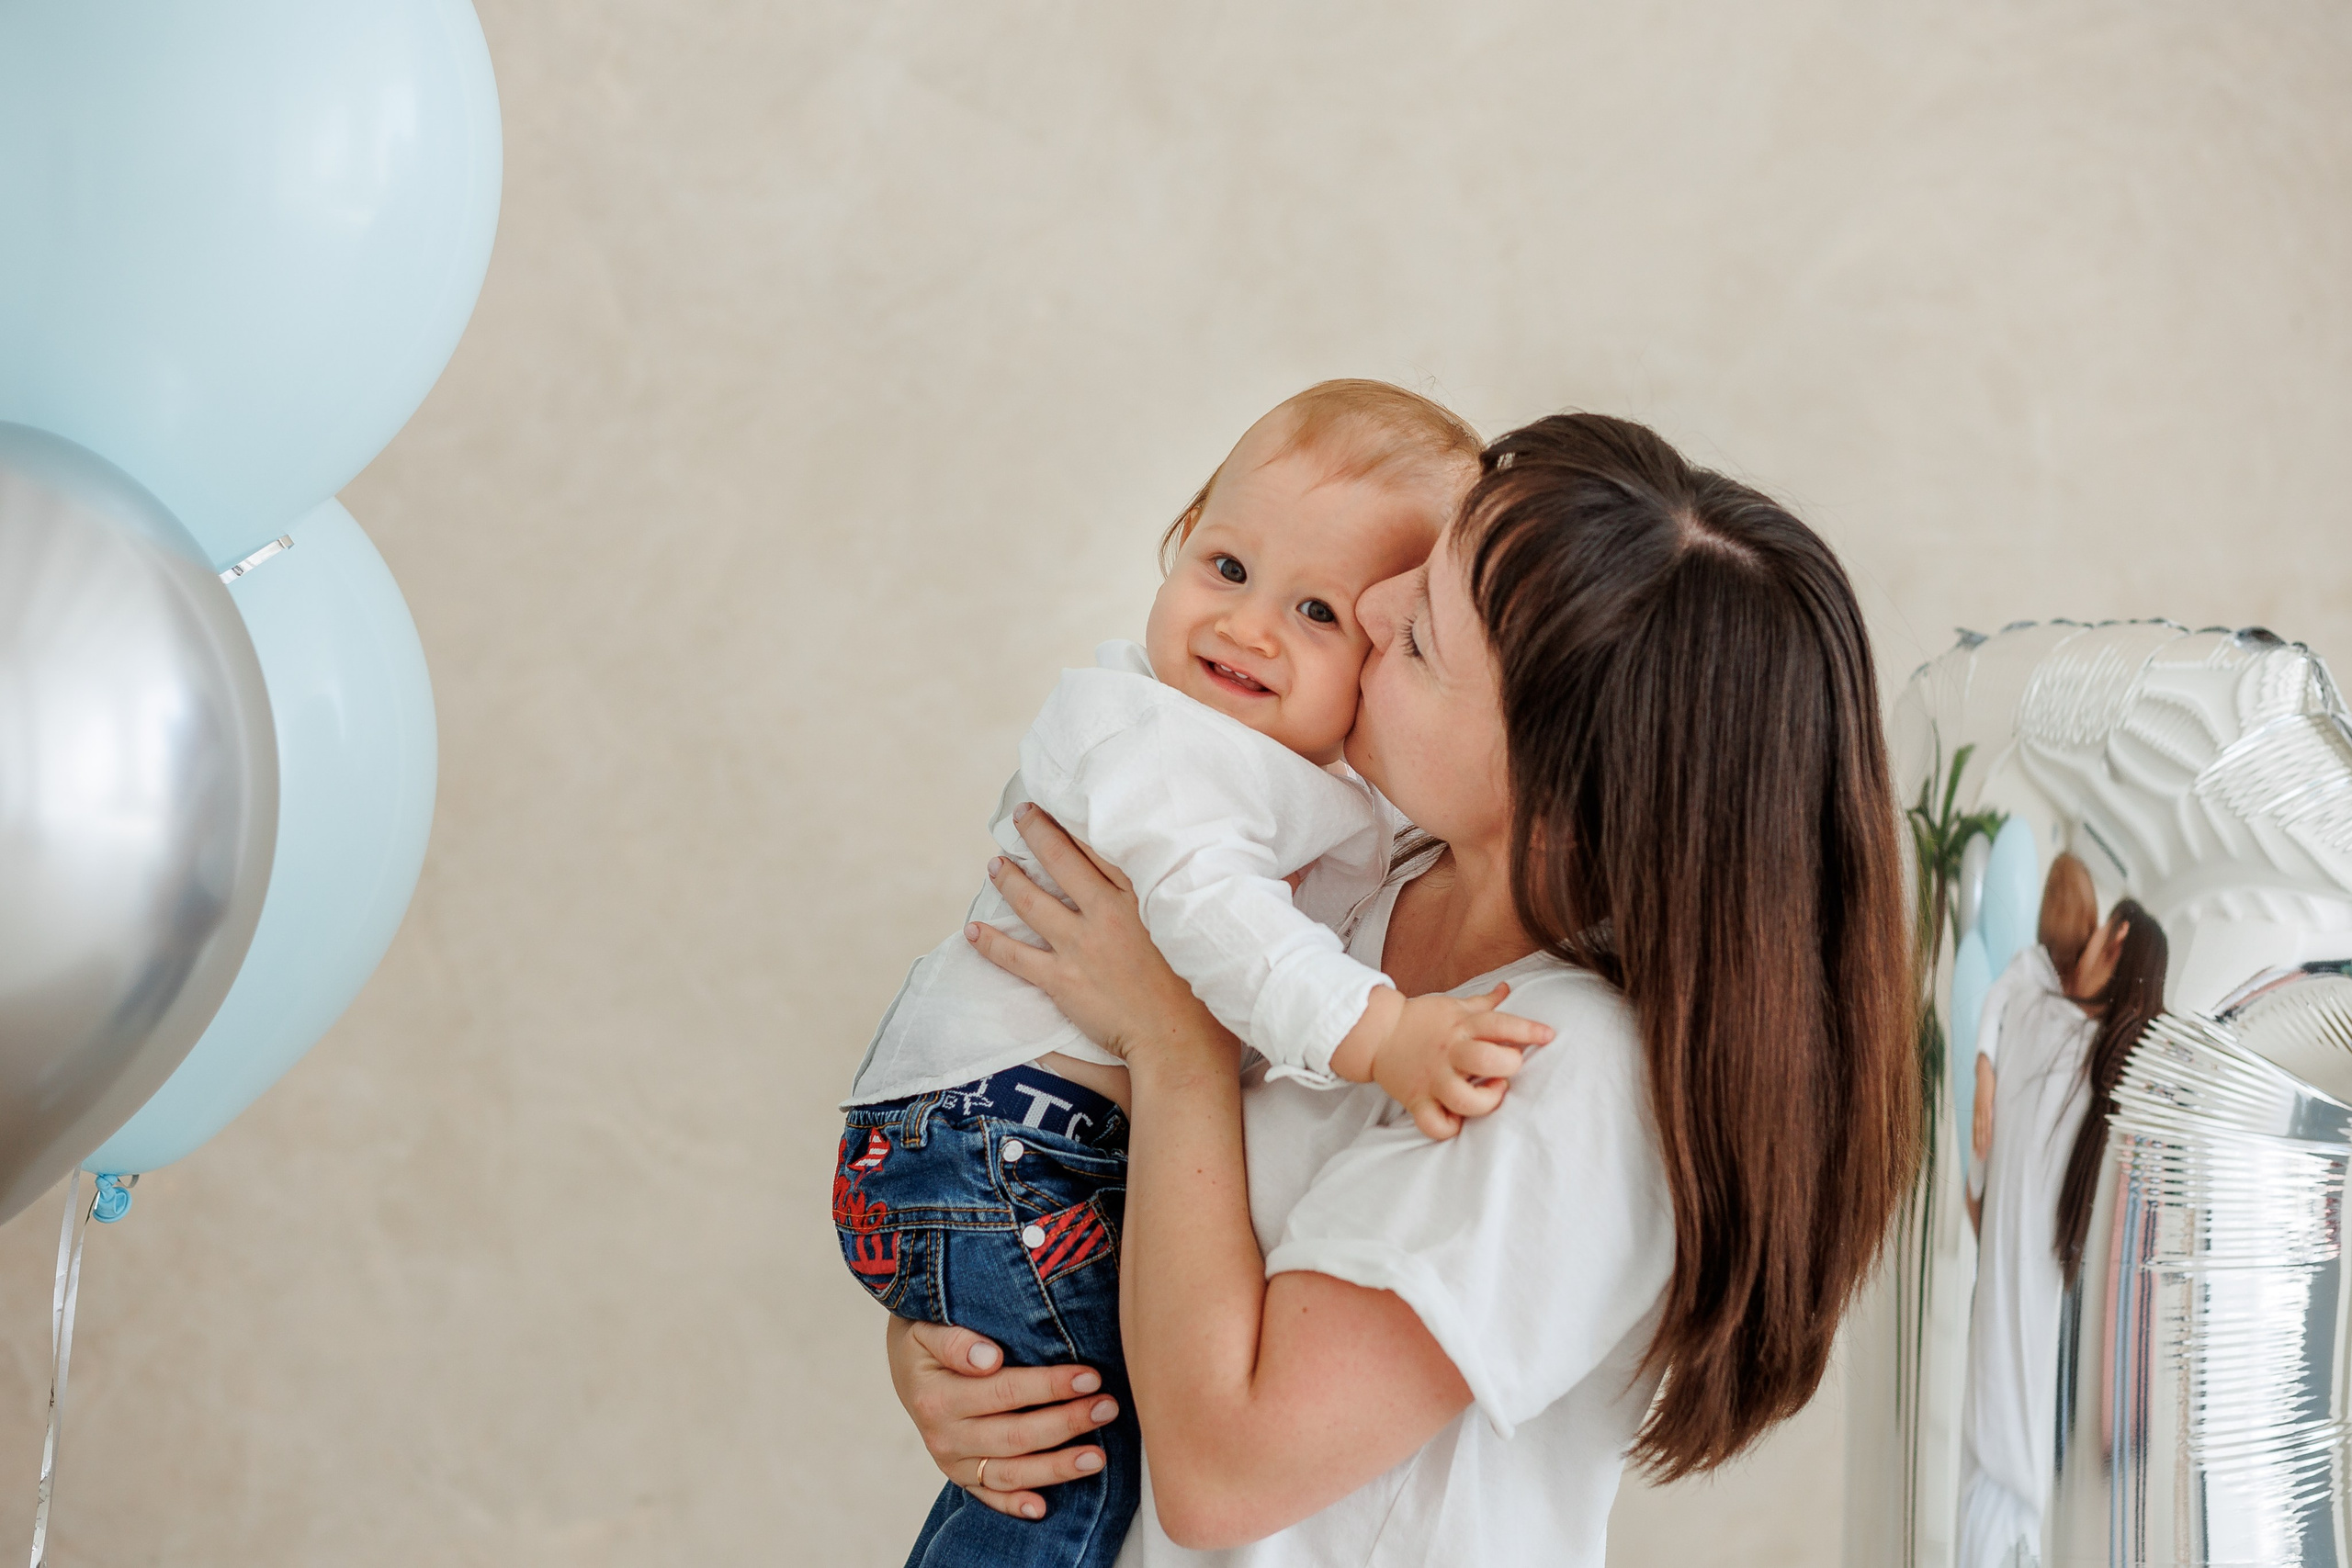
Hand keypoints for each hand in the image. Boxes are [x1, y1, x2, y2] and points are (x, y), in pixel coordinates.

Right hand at [886, 1316, 1121, 1520]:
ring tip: (1098, 1456)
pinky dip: (1016, 1504)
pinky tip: (1044, 1507)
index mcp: (938, 1397)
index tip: (1090, 1377)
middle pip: (1015, 1435)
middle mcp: (944, 1436)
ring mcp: (952, 1461)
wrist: (905, 1364)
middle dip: (1067, 1423)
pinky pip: (989, 1496)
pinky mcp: (960, 1476)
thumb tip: (989, 1358)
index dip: (1050, 1386)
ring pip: (1010, 1472)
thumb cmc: (926, 1338)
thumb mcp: (927, 1328)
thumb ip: (955, 1341)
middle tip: (1108, 1408)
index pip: (1004, 1392)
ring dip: (1057, 1467)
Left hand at [966, 805, 1227, 1064]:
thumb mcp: (1197, 929)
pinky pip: (1014, 956)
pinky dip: (990, 943)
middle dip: (1036, 832)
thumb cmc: (1202, 992)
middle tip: (1021, 815)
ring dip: (1008, 879)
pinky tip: (972, 931)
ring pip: (1031, 901)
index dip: (1076, 823)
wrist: (1182, 1042)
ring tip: (995, 865)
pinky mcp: (1063, 979)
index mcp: (1144, 895)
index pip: (1101, 846)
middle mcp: (1108, 911)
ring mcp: (1081, 944)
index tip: (1061, 806)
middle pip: (1061, 859)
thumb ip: (1178, 898)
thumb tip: (1178, 875)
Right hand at [1369, 983, 1550, 1139]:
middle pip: (1488, 1062)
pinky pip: (1435, 1124)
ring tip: (1491, 1091)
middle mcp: (1448, 1053)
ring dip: (1487, 1100)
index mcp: (1460, 1026)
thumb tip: (1507, 988)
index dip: (1529, 1031)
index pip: (1501, 1024)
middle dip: (1508, 1066)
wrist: (1376, 1033)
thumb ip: (1484, 1002)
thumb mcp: (1452, 1004)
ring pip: (1465, 1100)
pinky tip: (1460, 1116)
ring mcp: (1432, 1079)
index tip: (1547, 1035)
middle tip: (1506, 1066)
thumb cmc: (1420, 1019)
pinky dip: (1451, 1127)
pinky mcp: (1417, 1100)